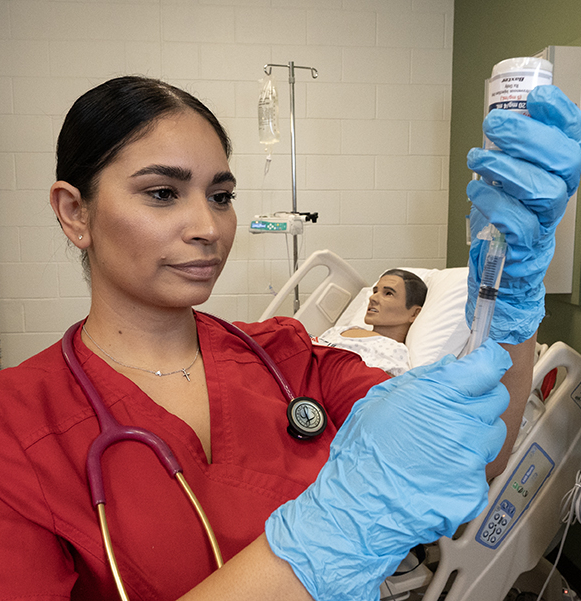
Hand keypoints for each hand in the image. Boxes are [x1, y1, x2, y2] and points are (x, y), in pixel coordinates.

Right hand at [265, 340, 510, 600]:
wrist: (359, 503)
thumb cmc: (364, 450)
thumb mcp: (380, 400)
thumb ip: (421, 380)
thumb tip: (447, 367)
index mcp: (440, 395)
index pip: (489, 367)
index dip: (490, 361)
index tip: (487, 361)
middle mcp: (464, 423)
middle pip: (497, 399)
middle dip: (481, 397)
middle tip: (456, 406)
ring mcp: (472, 458)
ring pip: (493, 433)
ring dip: (476, 432)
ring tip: (444, 442)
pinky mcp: (474, 488)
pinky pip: (480, 468)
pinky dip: (465, 466)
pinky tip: (439, 470)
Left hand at [466, 85, 580, 343]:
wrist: (502, 269)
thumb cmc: (503, 220)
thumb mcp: (507, 181)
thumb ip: (510, 155)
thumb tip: (500, 117)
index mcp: (557, 175)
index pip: (574, 140)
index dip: (562, 116)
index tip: (537, 97)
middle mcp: (559, 196)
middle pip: (566, 160)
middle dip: (528, 136)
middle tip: (493, 124)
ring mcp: (545, 222)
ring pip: (543, 190)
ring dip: (505, 168)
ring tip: (476, 158)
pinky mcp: (525, 246)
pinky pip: (517, 222)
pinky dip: (492, 202)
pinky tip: (474, 190)